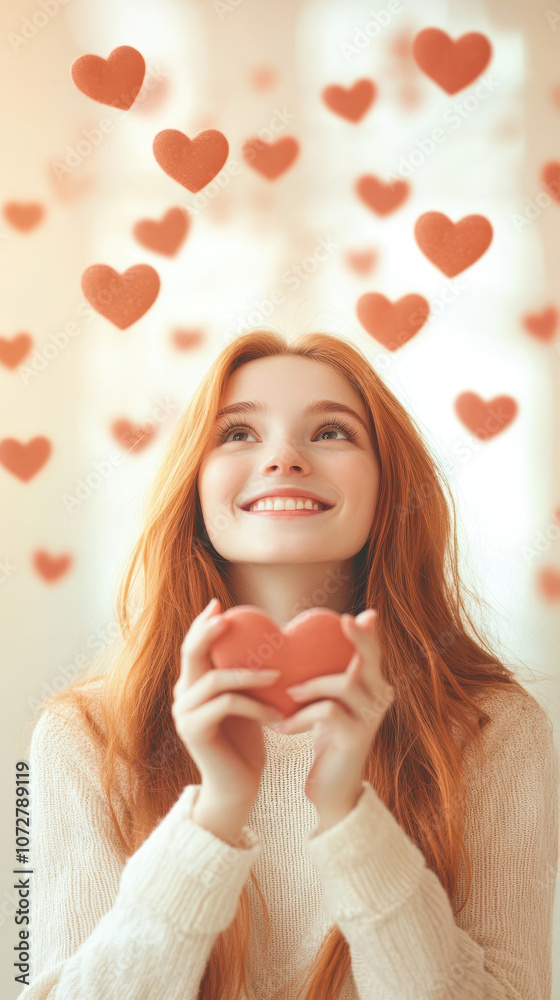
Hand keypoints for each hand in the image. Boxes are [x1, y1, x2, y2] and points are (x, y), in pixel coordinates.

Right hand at [172, 598, 286, 810]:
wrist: (237, 789)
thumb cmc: (245, 742)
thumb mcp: (246, 702)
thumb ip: (242, 676)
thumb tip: (265, 643)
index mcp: (192, 685)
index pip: (193, 647)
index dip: (202, 624)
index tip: (218, 604)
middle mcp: (182, 696)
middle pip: (192, 654)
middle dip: (208, 632)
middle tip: (227, 617)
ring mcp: (185, 714)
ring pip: (215, 680)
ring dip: (249, 674)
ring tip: (277, 674)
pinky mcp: (195, 731)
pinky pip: (226, 705)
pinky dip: (254, 704)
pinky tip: (276, 714)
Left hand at [274, 609, 394, 822]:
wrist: (332, 788)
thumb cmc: (326, 737)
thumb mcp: (328, 701)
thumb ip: (325, 673)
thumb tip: (299, 640)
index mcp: (372, 685)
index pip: (373, 651)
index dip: (368, 632)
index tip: (361, 613)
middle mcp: (379, 697)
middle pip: (371, 659)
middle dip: (360, 638)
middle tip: (345, 620)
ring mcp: (370, 718)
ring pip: (345, 684)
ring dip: (311, 686)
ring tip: (288, 695)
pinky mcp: (357, 737)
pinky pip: (328, 712)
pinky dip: (302, 716)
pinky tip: (284, 727)